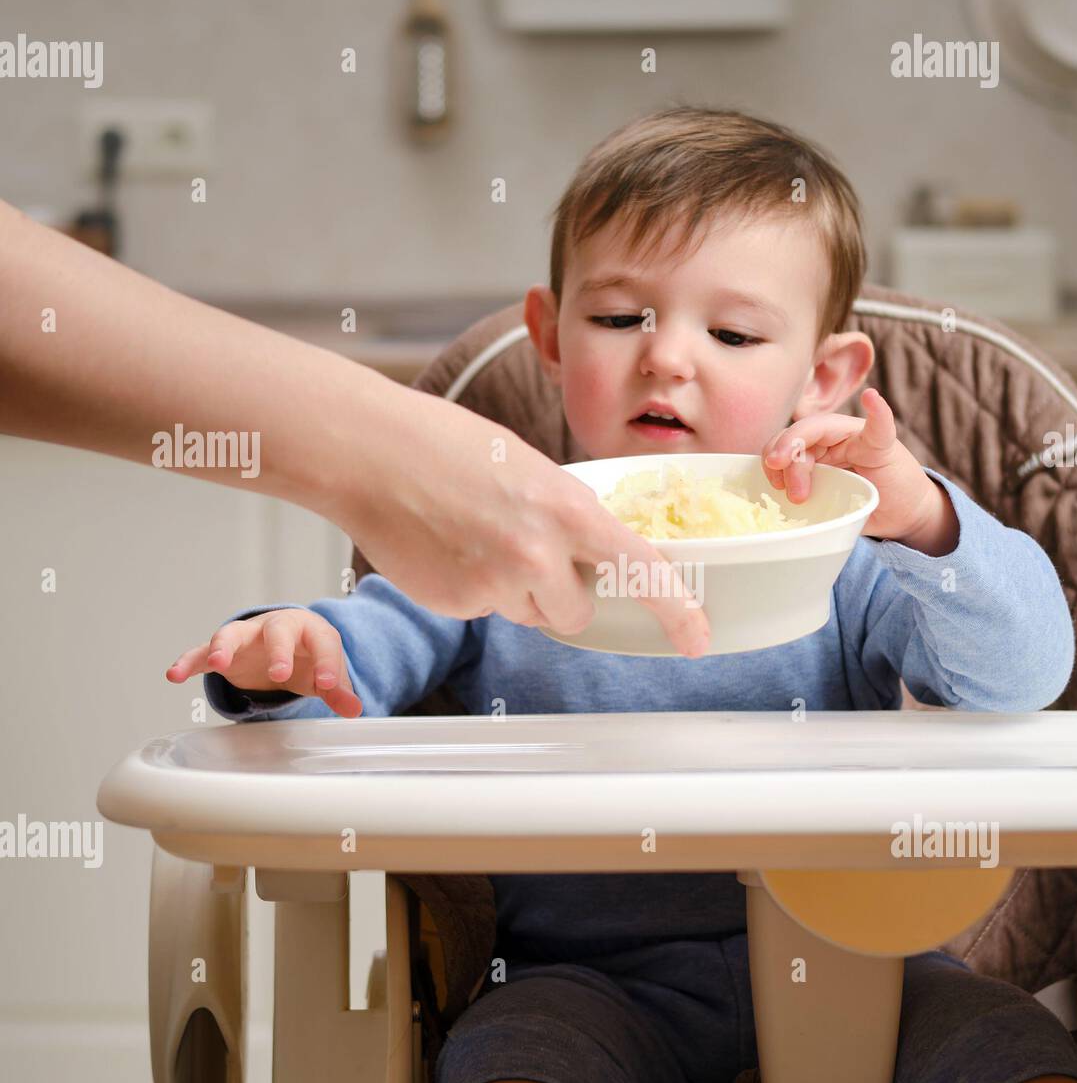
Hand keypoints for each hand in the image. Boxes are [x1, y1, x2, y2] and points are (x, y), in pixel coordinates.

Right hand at [166, 609, 363, 717]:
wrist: (286, 639)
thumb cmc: (309, 656)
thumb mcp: (326, 672)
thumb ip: (337, 691)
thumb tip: (355, 711)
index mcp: (310, 631)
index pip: (322, 643)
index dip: (326, 664)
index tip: (327, 686)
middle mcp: (278, 627)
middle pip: (278, 632)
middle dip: (278, 651)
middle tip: (279, 673)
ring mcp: (248, 637)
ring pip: (233, 635)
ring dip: (224, 648)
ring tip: (217, 665)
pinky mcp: (224, 650)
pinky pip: (201, 652)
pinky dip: (188, 662)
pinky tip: (174, 675)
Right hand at [331, 397, 711, 655]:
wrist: (371, 453)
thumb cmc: (446, 447)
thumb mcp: (530, 469)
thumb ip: (568, 515)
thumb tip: (591, 555)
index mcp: (567, 508)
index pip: (639, 569)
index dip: (675, 607)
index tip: (699, 636)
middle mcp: (537, 552)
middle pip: (577, 612)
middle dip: (560, 594)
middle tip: (523, 550)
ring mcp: (495, 584)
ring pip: (530, 615)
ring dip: (516, 593)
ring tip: (477, 540)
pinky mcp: (457, 604)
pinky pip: (486, 612)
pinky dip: (473, 590)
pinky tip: (448, 549)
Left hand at [760, 388, 957, 554]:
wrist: (904, 517)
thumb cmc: (864, 511)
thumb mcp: (827, 509)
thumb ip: (807, 503)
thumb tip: (774, 521)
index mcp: (819, 453)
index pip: (789, 442)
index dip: (774, 453)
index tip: (772, 482)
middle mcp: (835, 440)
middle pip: (800, 434)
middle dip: (786, 456)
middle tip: (788, 492)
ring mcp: (859, 438)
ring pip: (822, 428)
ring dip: (802, 452)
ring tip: (801, 493)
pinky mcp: (885, 445)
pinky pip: (879, 426)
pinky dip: (877, 413)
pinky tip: (872, 399)